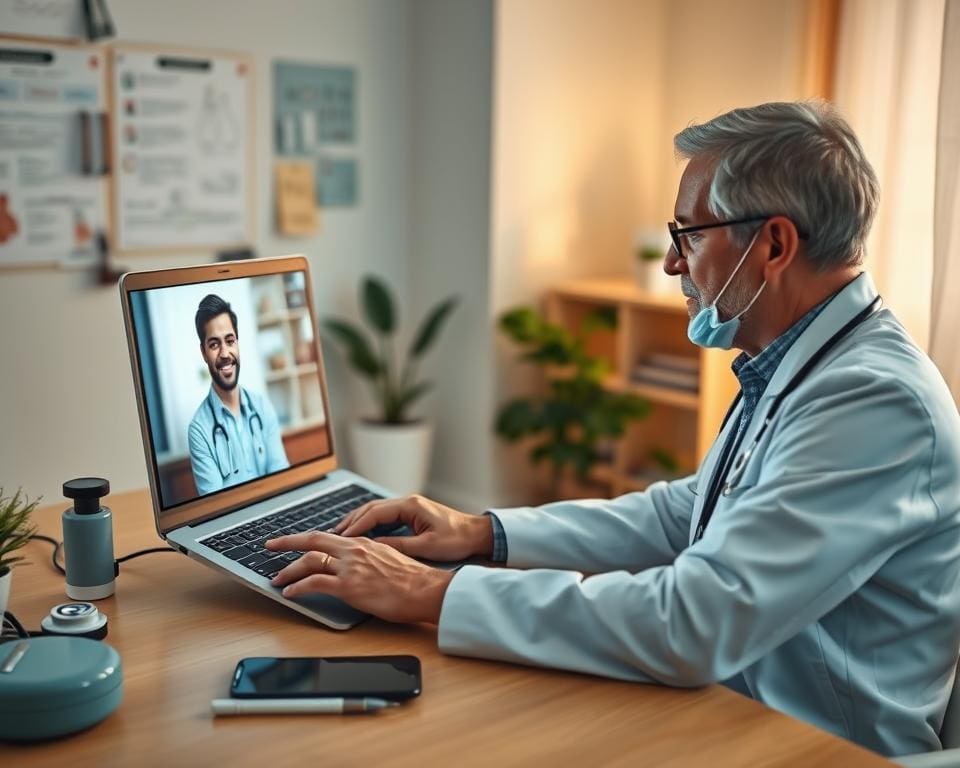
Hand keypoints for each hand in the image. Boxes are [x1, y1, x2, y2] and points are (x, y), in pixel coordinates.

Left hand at [265, 531, 452, 623]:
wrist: (425, 590)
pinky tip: (291, 593)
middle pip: (312, 540)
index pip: (327, 536)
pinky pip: (314, 583)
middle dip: (287, 542)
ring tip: (278, 579)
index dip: (306, 537)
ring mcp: (350, 567)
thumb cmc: (413, 581)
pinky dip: (298, 587)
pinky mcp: (349, 586)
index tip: (293, 540)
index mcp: (363, 543)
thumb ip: (370, 558)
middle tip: (270, 546)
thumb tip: (358, 566)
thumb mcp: (389, 559)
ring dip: (289, 570)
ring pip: (310, 561)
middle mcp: (354, 550)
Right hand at [333, 494, 493, 561]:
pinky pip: (384, 516)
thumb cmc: (457, 539)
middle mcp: (407, 502)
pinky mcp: (411, 513)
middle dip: (350, 521)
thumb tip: (374, 548)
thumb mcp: (427, 547)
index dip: (355, 526)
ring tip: (340, 535)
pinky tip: (360, 535)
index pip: (374, 513)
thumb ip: (399, 546)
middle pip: (370, 508)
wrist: (476, 534)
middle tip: (332, 535)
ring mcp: (408, 506)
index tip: (340, 538)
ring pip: (375, 511)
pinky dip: (369, 524)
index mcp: (410, 505)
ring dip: (357, 522)